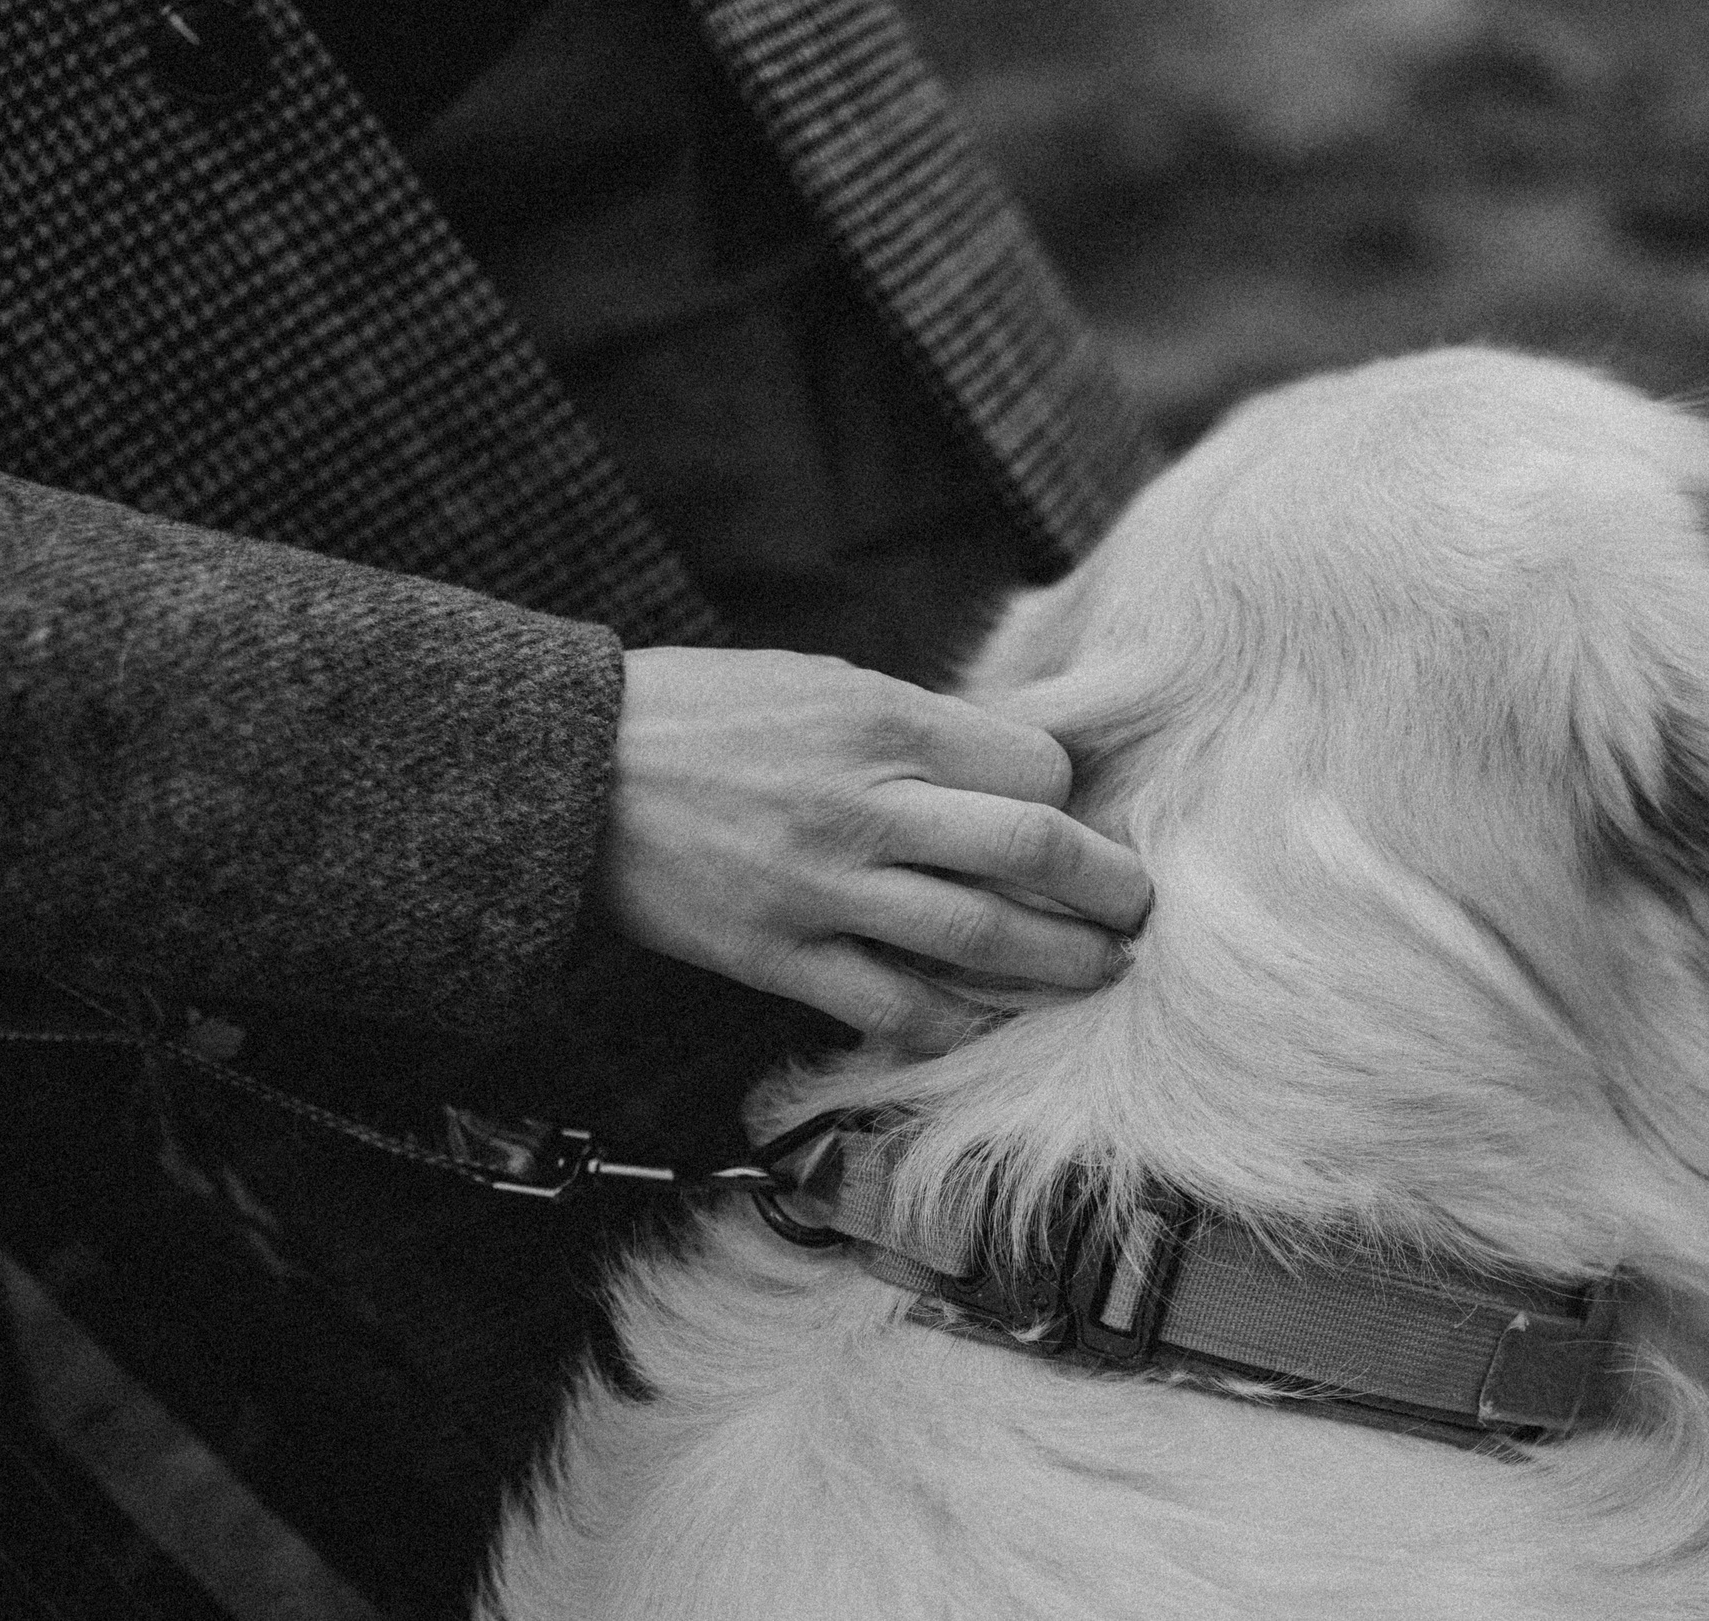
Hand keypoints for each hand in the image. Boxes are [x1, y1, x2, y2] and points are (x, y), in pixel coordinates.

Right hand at [594, 647, 1149, 1048]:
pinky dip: (955, 1025)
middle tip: (1140, 909)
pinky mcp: (780, 957)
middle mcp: (865, 803)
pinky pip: (896, 1009)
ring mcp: (824, 888)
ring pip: (983, 941)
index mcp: (882, 719)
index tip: (1073, 820)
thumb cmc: (702, 715)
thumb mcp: (819, 683)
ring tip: (1099, 975)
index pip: (1032, 768)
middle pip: (1033, 852)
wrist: (569, 774)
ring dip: (1061, 966)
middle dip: (1108, 888)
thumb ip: (917, 726)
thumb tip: (1013, 769)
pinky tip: (986, 1024)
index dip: (1068, 798)